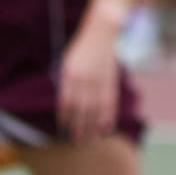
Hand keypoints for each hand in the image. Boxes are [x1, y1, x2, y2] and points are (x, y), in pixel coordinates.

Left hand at [58, 26, 120, 144]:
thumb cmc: (81, 48)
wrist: (101, 32)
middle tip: (77, 141)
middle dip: (79, 127)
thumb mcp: (68, 62)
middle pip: (81, 109)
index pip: (66, 101)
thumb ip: (67, 82)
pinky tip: (106, 128)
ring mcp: (100, 81)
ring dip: (93, 127)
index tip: (64, 129)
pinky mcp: (111, 81)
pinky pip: (110, 103)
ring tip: (91, 140)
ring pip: (96, 110)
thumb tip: (67, 105)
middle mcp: (85, 79)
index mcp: (70, 74)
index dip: (65, 116)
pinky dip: (108, 117)